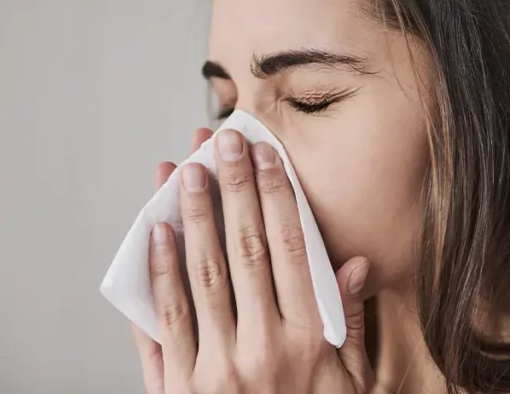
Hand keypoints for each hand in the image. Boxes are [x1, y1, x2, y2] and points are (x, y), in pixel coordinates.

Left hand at [131, 128, 372, 393]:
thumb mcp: (350, 384)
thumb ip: (348, 323)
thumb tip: (353, 261)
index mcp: (310, 341)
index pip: (290, 249)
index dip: (276, 195)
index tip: (265, 154)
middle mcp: (264, 347)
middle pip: (244, 248)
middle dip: (232, 187)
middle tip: (221, 140)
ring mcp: (217, 368)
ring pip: (201, 274)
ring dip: (192, 216)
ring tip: (184, 170)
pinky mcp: (178, 388)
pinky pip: (166, 320)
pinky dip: (159, 272)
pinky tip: (157, 233)